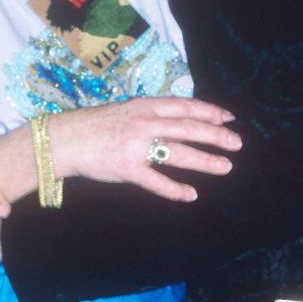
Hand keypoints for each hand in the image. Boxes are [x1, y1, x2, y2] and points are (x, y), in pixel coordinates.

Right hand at [48, 97, 239, 202]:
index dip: (210, 111)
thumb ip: (152, 114)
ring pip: (178, 153)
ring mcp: (136, 146)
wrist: (66, 139)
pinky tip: (190, 195)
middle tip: (237, 144)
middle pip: (188, 128)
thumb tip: (180, 119)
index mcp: (145, 106)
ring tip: (224, 167)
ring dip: (204, 161)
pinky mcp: (127, 169)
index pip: (185, 106)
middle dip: (216, 136)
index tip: (229, 118)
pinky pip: (156, 181)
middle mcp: (144, 123)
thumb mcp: (127, 109)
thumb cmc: (96, 125)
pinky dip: (175, 189)